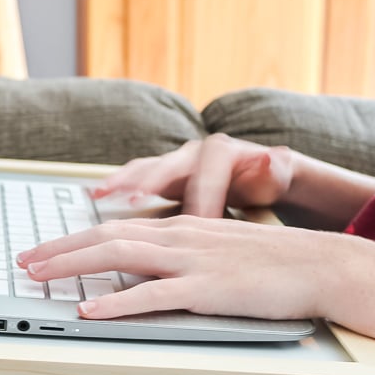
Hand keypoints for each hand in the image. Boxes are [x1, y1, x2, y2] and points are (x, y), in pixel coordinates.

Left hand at [18, 215, 357, 320]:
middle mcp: (178, 238)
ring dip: (74, 265)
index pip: (113, 229)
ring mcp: (193, 261)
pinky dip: (118, 303)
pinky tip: (90, 312)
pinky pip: (155, 295)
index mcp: (178, 229)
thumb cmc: (267, 263)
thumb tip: (141, 272)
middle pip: (106, 238)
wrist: (319, 266)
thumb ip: (178, 257)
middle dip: (60, 249)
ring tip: (39, 276)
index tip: (42, 250)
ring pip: (121, 256)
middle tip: (23, 261)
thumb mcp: (214, 250)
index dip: (72, 239)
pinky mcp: (209, 289)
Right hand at [93, 135, 293, 217]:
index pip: (209, 175)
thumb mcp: (276, 176)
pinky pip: (136, 176)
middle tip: (134, 199)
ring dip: (123, 182)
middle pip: (167, 165)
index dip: (202, 197)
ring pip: (145, 168)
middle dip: (148, 182)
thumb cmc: (266, 181)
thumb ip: (275, 169)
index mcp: (221, 153)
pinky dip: (117, 185)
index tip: (198, 221)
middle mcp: (193, 153)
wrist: (260, 173)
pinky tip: (98, 195)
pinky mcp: (162, 174)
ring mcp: (175, 162)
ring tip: (103, 194)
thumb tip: (274, 156)